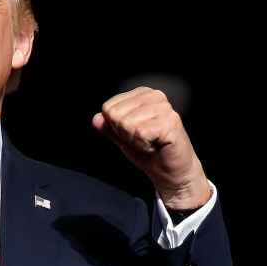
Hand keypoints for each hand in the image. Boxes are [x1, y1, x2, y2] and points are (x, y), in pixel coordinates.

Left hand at [92, 86, 210, 209]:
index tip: (133, 134)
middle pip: (116, 115)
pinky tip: (156, 145)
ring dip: (135, 140)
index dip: (115, 127)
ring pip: (127, 123)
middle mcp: (154, 96)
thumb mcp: (121, 137)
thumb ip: (108, 127)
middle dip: (124, 134)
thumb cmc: (148, 151)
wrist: (170, 171)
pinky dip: (143, 144)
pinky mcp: (171, 122)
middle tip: (142, 140)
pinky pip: (140, 132)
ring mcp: (164, 108)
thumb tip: (95, 119)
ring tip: (150, 142)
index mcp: (142, 94)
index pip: (109, 108)